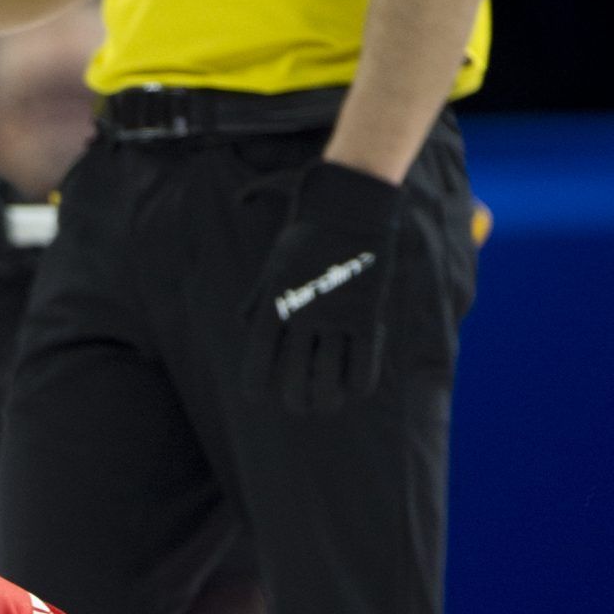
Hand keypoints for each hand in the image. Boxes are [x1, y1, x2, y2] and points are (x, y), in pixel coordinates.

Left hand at [241, 158, 400, 412]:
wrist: (349, 209)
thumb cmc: (307, 236)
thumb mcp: (273, 265)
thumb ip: (259, 297)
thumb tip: (247, 325)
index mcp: (275, 303)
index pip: (259, 358)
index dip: (256, 383)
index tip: (257, 397)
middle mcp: (303, 315)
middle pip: (294, 378)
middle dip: (295, 399)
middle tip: (299, 404)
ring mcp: (336, 317)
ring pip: (329, 379)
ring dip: (326, 399)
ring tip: (325, 405)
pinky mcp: (367, 315)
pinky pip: (363, 364)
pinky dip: (358, 383)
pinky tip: (355, 388)